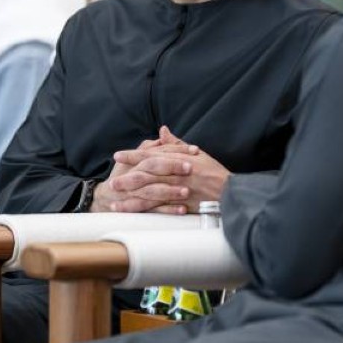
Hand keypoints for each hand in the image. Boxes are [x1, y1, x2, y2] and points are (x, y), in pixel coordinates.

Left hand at [105, 127, 230, 212]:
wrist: (231, 192)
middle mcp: (176, 173)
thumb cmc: (215, 173)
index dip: (133, 155)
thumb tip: (163, 131)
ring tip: (115, 198)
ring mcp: (178, 189)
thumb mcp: (197, 154)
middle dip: (127, 177)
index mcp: (178, 159)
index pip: (151, 155)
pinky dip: (143, 209)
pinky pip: (158, 207)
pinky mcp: (181, 204)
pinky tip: (131, 211)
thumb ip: (176, 144)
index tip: (118, 155)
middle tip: (112, 181)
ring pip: (149, 191)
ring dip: (130, 195)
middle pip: (146, 173)